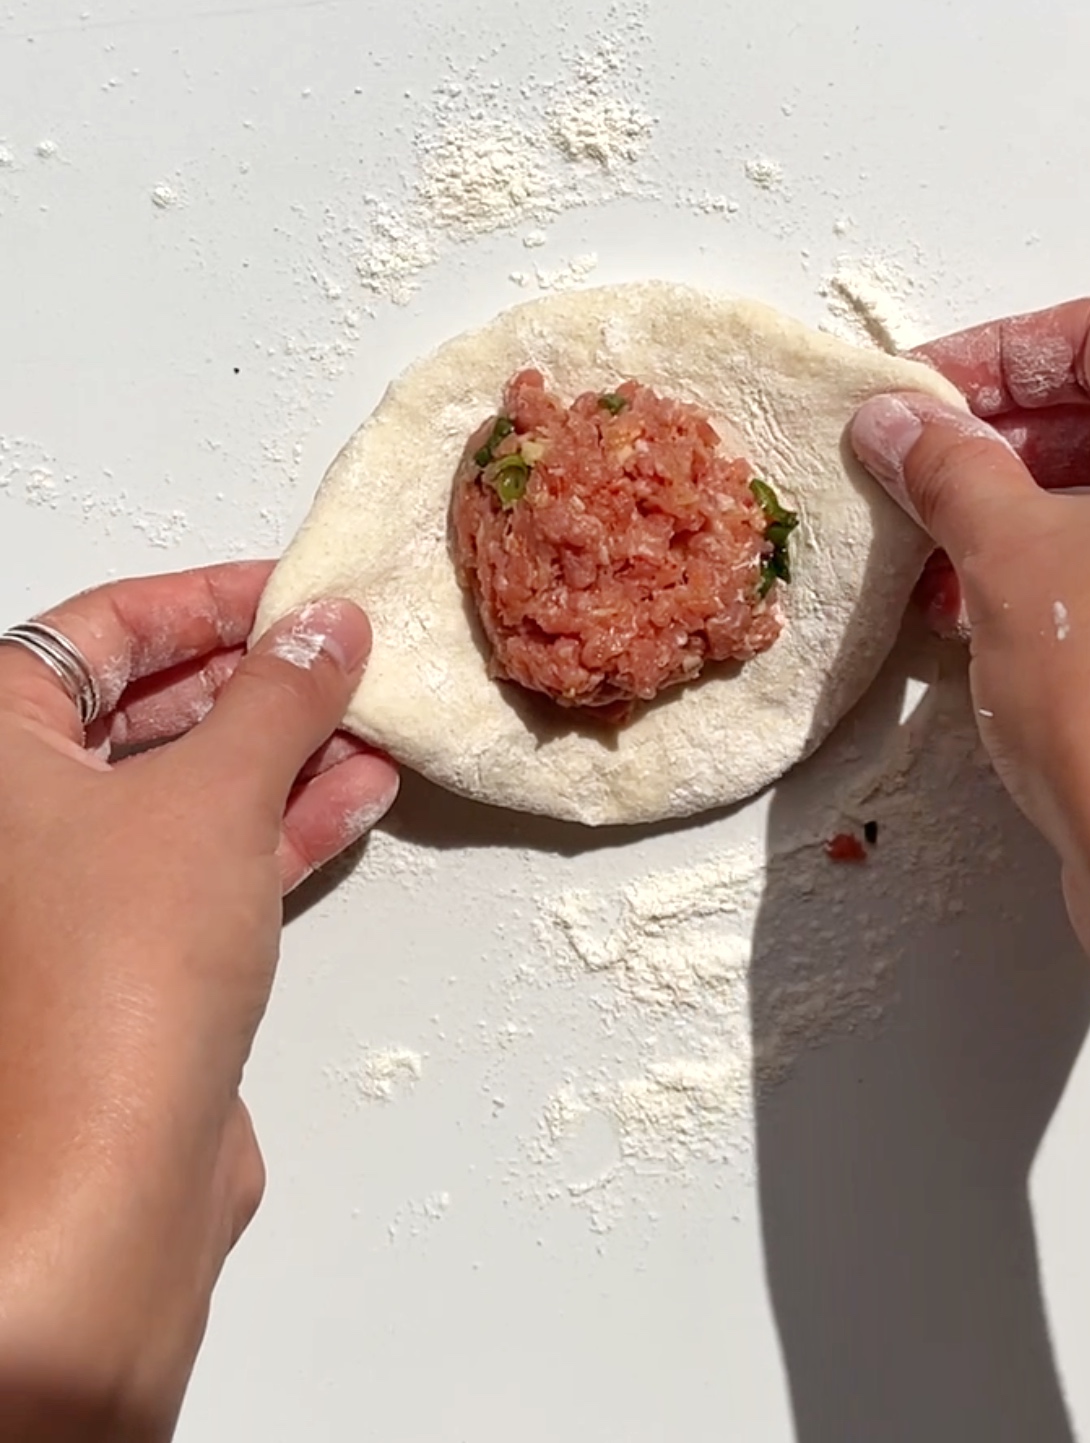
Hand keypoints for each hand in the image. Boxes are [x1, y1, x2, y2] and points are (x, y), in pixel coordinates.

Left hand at [0, 563, 397, 1437]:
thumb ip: (278, 696)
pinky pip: (207, 860)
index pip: (93, 632)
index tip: (293, 589)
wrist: (108, 1182)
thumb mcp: (212, 796)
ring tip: (372, 716)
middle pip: (138, 707)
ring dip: (280, 750)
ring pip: (182, 788)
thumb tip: (327, 626)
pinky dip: (280, 823)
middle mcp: (15, 820)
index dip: (201, 599)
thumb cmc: (121, 973)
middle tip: (342, 649)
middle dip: (252, 678)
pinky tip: (359, 792)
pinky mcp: (127, 962)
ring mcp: (68, 894)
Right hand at [850, 294, 1089, 1105]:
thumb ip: (946, 465)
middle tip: (908, 469)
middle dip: (994, 439)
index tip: (919, 393)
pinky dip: (1037, 571)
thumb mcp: (1009, 553)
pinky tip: (964, 608)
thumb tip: (896, 419)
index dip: (1004, 350)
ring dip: (1005, 510)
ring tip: (924, 549)